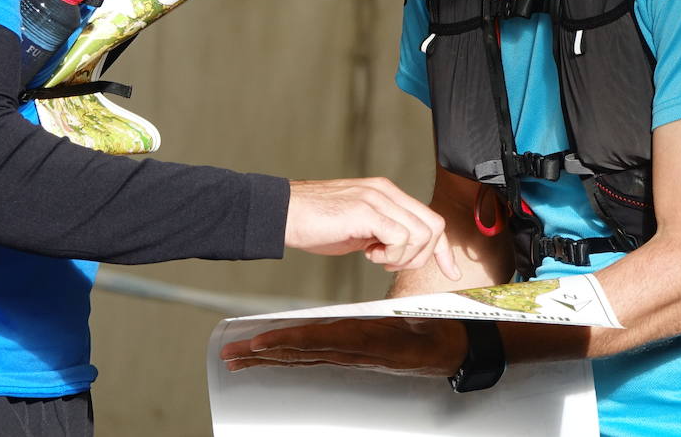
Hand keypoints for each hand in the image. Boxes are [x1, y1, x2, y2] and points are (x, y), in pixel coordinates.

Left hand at [221, 317, 468, 375]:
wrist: (449, 350)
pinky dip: (287, 354)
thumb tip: (392, 323)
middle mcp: (351, 351)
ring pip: (300, 357)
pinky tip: (270, 354)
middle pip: (299, 352)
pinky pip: (312, 356)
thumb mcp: (422, 322)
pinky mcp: (348, 354)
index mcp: (365, 340)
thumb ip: (404, 321)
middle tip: (231, 354)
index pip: (318, 340)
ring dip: (267, 357)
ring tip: (237, 358)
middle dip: (263, 354)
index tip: (261, 342)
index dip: (288, 341)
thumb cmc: (437, 330)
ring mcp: (348, 355)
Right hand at [285, 178, 460, 278]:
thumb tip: (404, 253)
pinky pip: (401, 238)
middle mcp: (386, 191)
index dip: (443, 250)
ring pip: (421, 234)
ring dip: (403, 257)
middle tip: (390, 264)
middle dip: (421, 257)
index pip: (430, 219)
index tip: (450, 272)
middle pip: (433, 226)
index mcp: (386, 193)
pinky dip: (391, 255)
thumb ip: (384, 233)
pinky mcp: (366, 211)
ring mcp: (377, 199)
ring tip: (376, 257)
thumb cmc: (315, 222)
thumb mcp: (359, 228)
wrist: (283, 213)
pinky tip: (369, 254)